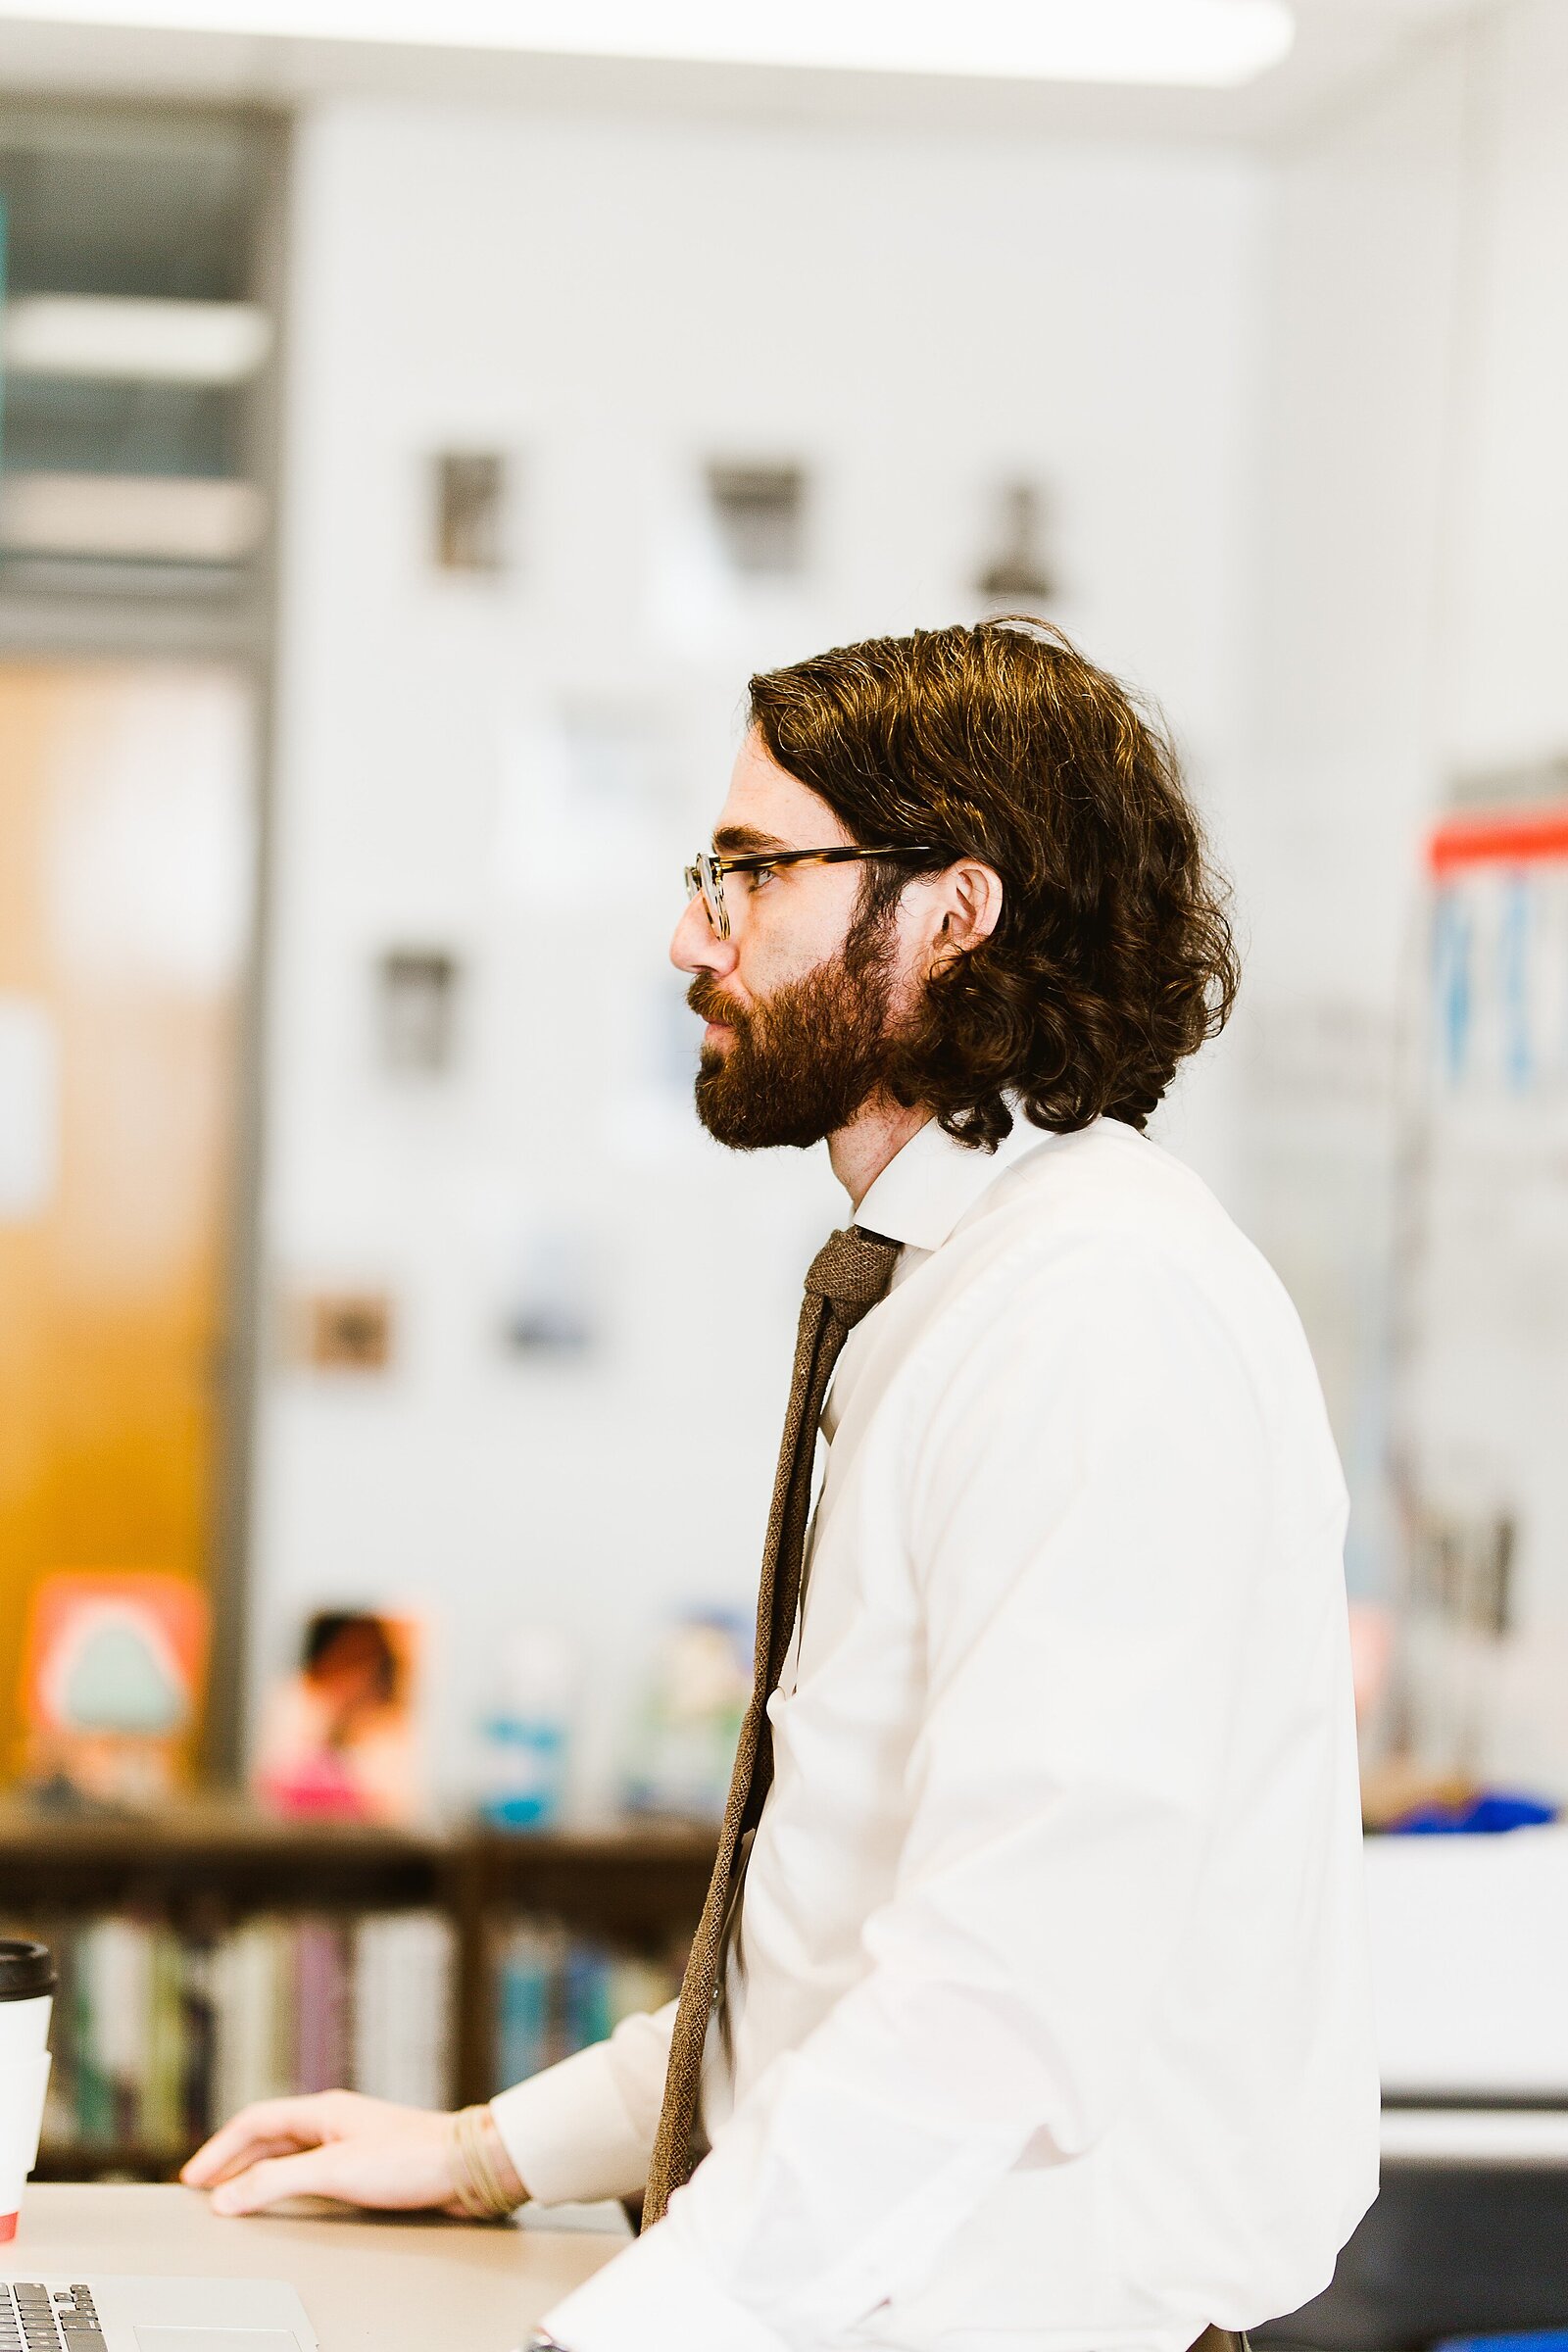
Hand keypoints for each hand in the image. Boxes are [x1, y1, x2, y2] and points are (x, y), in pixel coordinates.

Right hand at [181, 2089, 471, 2215]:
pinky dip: (285, 2184)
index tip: (193, 2177)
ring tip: (233, 2194)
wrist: (466, 2166)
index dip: (220, 2150)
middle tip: (203, 2187)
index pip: (255, 2122)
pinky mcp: (365, 2164)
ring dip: (257, 2172)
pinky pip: (309, 2170)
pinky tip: (284, 2199)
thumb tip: (228, 2196)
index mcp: (323, 2111)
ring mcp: (350, 2141)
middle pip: (269, 2138)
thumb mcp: (334, 2170)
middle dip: (232, 2161)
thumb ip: (278, 2181)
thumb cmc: (412, 2157)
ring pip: (289, 2154)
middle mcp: (334, 2121)